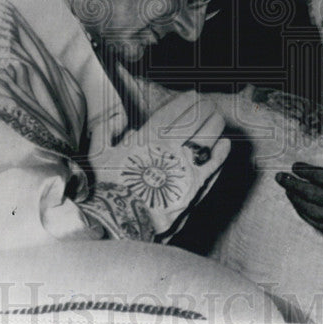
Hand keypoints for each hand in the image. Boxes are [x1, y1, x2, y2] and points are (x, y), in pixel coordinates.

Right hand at [95, 91, 229, 241]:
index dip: (186, 102)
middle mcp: (170, 151)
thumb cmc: (104, 190)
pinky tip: (225, 145)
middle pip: (196, 123)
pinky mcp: (194, 192)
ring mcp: (185, 171)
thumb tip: (120, 117)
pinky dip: (221, 154)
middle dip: (205, 110)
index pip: (174, 113)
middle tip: (209, 104)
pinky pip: (213, 168)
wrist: (116, 228)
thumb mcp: (97, 155)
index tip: (193, 95)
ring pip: (208, 142)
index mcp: (148, 139)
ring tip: (218, 119)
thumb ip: (107, 129)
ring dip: (215, 127)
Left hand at [275, 162, 322, 242]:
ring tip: (287, 192)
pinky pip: (320, 225)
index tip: (295, 166)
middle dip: (294, 185)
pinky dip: (307, 216)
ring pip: (314, 211)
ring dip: (298, 201)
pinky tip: (299, 209)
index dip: (306, 171)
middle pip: (313, 194)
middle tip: (280, 177)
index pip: (322, 177)